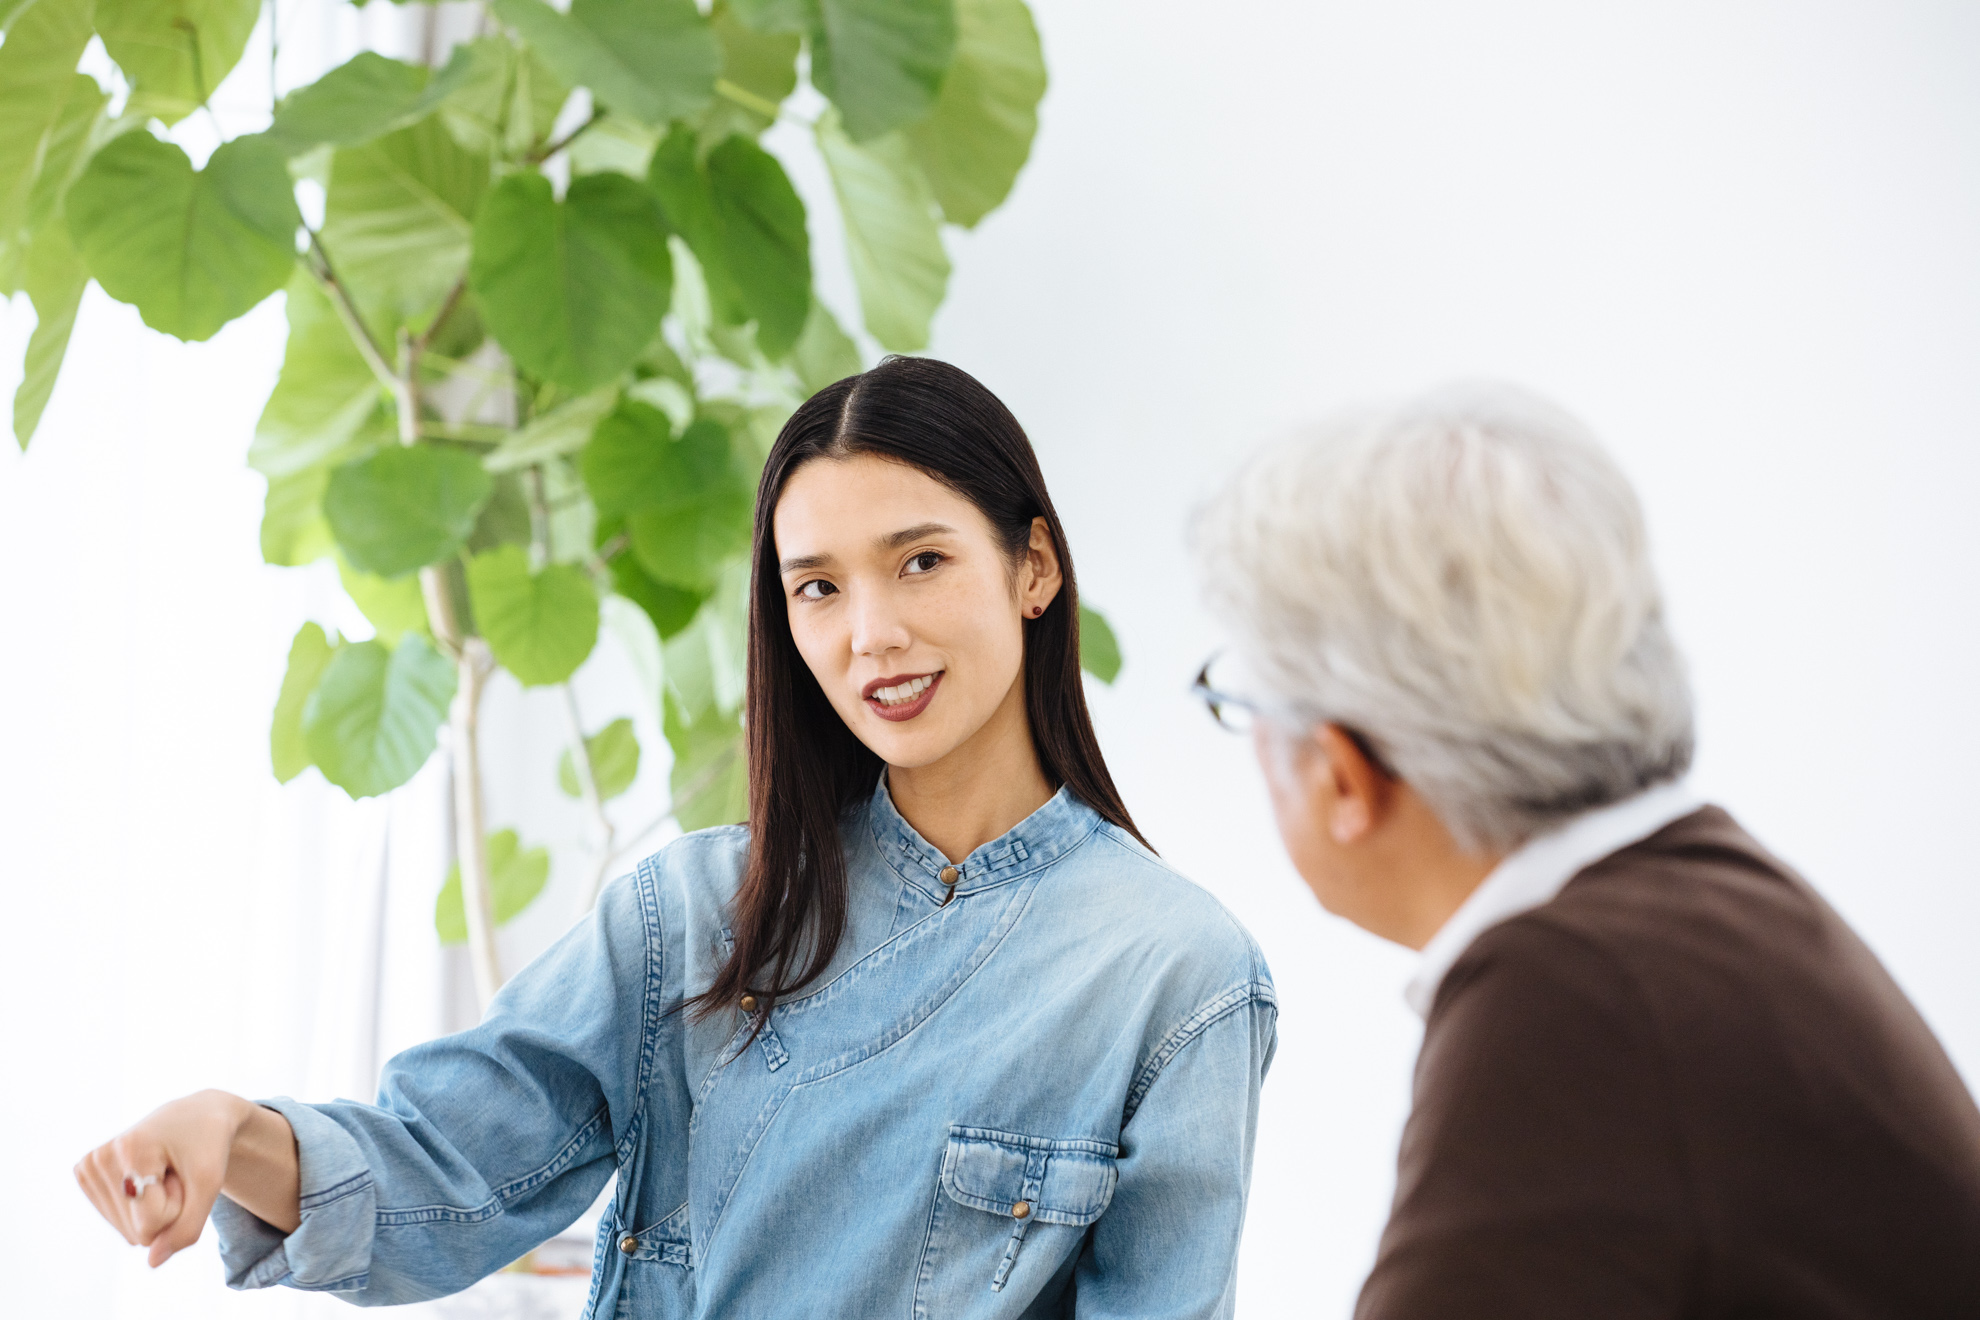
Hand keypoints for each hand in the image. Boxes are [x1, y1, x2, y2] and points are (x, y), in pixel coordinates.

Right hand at [74, 1090, 259, 1267]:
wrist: (194, 1116)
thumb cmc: (206, 1147)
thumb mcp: (210, 1184)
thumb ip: (187, 1228)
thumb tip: (152, 1263)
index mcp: (130, 1149)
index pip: (152, 1223)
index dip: (180, 1205)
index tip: (183, 1171)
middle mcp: (100, 1157)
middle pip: (138, 1230)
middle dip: (166, 1208)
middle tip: (173, 1172)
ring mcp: (88, 1167)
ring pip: (128, 1232)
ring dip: (154, 1209)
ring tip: (162, 1172)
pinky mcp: (84, 1175)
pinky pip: (118, 1223)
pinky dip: (139, 1208)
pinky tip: (146, 1176)